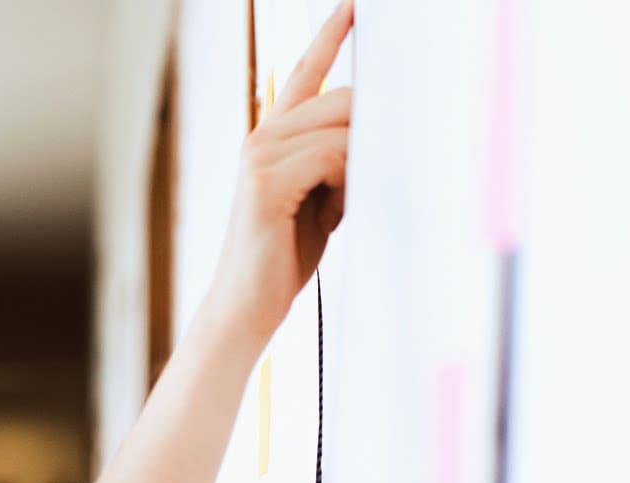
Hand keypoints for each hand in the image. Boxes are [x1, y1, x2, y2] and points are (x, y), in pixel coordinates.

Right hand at [202, 0, 354, 348]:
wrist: (245, 307)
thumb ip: (342, 161)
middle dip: (372, 131)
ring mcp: (259, 155)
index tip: (354, 5)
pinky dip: (348, 180)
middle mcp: (262, 137)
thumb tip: (385, 132)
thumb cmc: (282, 258)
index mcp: (273, 139)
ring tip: (342, 207)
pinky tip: (334, 210)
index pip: (304, 73)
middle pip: (344, 97)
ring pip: (343, 125)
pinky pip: (333, 155)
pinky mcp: (265, 180)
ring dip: (361, 164)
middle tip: (370, 179)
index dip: (330, 36)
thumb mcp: (323, 200)